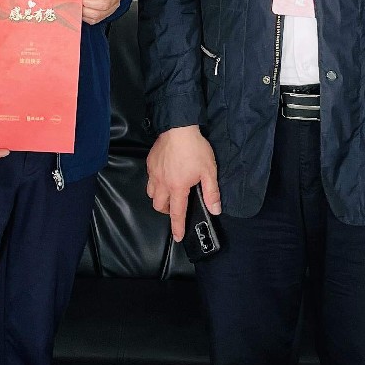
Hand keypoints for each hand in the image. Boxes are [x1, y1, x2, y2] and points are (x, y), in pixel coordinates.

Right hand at [146, 125, 219, 242]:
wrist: (179, 127)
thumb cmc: (195, 149)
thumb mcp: (209, 171)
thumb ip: (212, 192)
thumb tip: (215, 210)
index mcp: (178, 187)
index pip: (177, 213)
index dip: (177, 227)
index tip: (177, 237)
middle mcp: (162, 183)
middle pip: (159, 206)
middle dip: (167, 211)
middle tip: (176, 207)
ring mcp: (154, 173)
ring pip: (151, 193)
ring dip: (159, 198)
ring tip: (169, 193)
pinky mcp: (150, 162)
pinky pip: (150, 179)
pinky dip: (155, 182)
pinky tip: (164, 175)